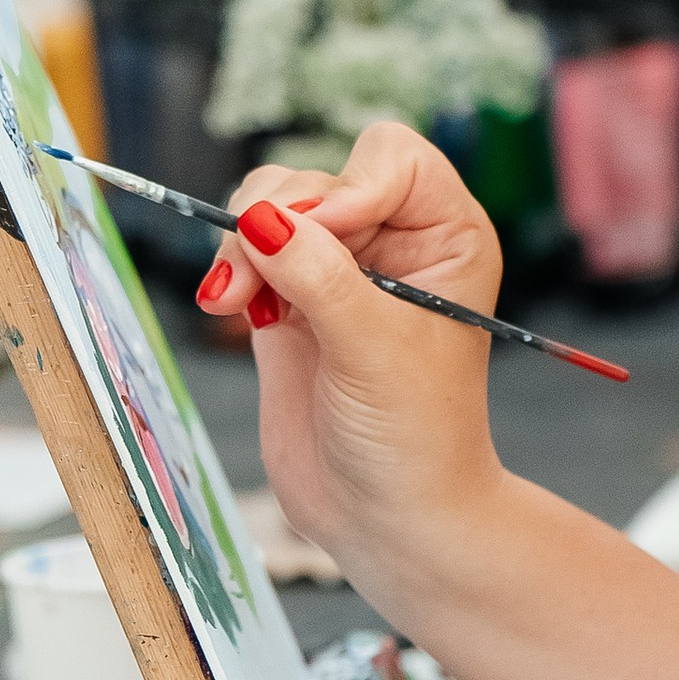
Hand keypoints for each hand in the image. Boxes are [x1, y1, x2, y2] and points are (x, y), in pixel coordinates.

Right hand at [204, 122, 507, 568]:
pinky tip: (231, 307)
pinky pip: (248, 248)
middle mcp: (395, 240)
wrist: (388, 520)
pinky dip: (232, 268)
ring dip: (244, 243)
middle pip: (319, 178)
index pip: (391, 159)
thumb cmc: (415, 439)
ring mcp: (339, 268)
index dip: (347, 187)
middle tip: (255, 276)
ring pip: (273, 207)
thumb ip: (318, 276)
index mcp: (447, 235)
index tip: (318, 240)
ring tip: (232, 301)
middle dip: (279, 219)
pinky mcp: (291, 300)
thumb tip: (258, 215)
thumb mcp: (374, 350)